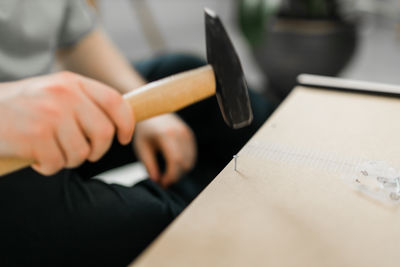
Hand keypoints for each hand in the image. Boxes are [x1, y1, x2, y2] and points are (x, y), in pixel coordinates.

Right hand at [0, 71, 133, 174]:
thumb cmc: (24, 105)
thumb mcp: (56, 92)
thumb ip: (85, 102)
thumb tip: (118, 123)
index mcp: (73, 83)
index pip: (115, 102)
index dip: (126, 123)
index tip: (124, 138)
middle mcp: (65, 96)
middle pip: (104, 133)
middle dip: (97, 151)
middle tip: (85, 153)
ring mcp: (50, 115)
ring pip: (81, 153)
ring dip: (69, 160)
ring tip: (53, 151)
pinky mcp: (35, 136)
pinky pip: (57, 164)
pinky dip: (48, 167)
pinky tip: (36, 157)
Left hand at [133, 113, 195, 186]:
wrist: (151, 110)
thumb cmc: (143, 130)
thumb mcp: (142, 148)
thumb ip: (149, 165)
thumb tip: (157, 181)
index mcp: (167, 135)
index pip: (176, 161)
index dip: (171, 176)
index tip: (162, 183)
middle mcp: (181, 133)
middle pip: (185, 163)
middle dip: (175, 176)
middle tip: (163, 181)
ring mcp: (187, 133)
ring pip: (190, 161)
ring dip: (180, 171)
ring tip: (167, 174)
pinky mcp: (190, 135)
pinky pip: (191, 156)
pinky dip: (184, 164)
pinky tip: (172, 166)